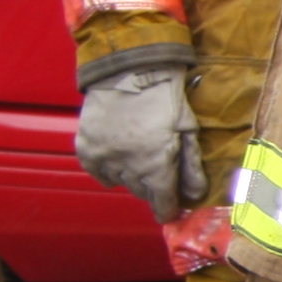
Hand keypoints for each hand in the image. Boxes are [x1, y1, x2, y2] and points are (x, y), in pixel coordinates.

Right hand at [74, 65, 201, 220]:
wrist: (130, 70)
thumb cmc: (164, 98)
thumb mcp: (187, 131)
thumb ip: (191, 166)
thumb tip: (196, 195)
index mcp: (156, 166)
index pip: (161, 202)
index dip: (167, 208)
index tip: (168, 211)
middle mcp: (128, 167)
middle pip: (141, 191)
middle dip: (152, 186)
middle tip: (157, 172)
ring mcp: (104, 158)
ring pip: (120, 181)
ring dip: (130, 176)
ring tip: (137, 159)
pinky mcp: (85, 147)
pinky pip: (97, 171)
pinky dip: (106, 169)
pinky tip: (117, 159)